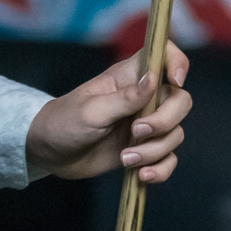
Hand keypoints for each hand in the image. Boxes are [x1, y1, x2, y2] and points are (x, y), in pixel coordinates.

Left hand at [24, 44, 191, 183]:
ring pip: (175, 134)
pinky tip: (141, 175)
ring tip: (126, 160)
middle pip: (180, 101)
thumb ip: (125, 98)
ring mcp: (145, 124)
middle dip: (165, 121)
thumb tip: (154, 78)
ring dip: (155, 151)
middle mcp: (143, 98)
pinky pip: (167, 159)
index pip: (164, 55)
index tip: (175, 82)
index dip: (177, 62)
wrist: (50, 152)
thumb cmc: (64, 121)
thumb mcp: (92, 111)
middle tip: (136, 133)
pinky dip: (160, 169)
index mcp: (129, 77)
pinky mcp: (143, 150)